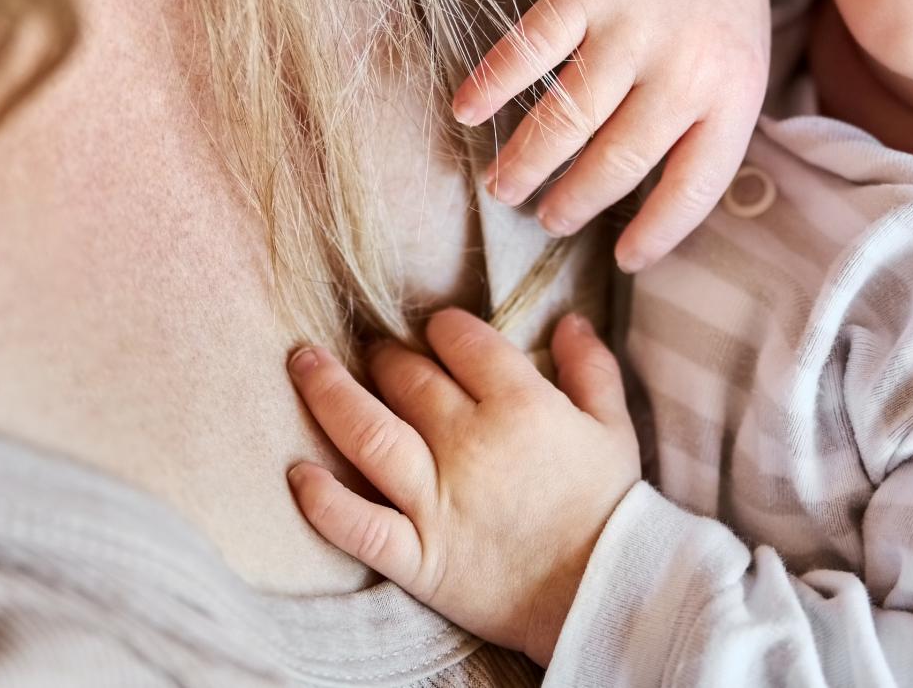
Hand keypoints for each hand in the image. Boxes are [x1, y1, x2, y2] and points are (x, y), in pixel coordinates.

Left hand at [287, 310, 639, 666]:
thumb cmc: (609, 508)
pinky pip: (360, 526)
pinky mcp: (419, 555)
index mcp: (521, 404)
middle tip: (375, 351)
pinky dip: (325, 502)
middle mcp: (470, 442)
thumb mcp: (614, 428)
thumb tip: (572, 319)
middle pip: (408, 378)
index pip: (462, 341)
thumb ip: (591, 368)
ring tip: (302, 363)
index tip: (436, 330)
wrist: (602, 593)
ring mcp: (437, 500)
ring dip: (328, 393)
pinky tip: (298, 475)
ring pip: (369, 434)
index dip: (443, 327)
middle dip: (386, 355)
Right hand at [455, 0, 771, 271]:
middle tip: (548, 221)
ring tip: (502, 186)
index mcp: (735, 95)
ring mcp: (634, 25)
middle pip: (619, 160)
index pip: (696, 186)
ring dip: (526, 161)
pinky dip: (492, 84)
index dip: (658, 233)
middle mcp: (686, 66)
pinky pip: (530, 49)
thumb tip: (658, 220)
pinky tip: (466, 111)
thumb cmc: (713, 7)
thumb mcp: (738, 71)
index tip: (624, 259)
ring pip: (569, 117)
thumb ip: (707, 133)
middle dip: (575, 202)